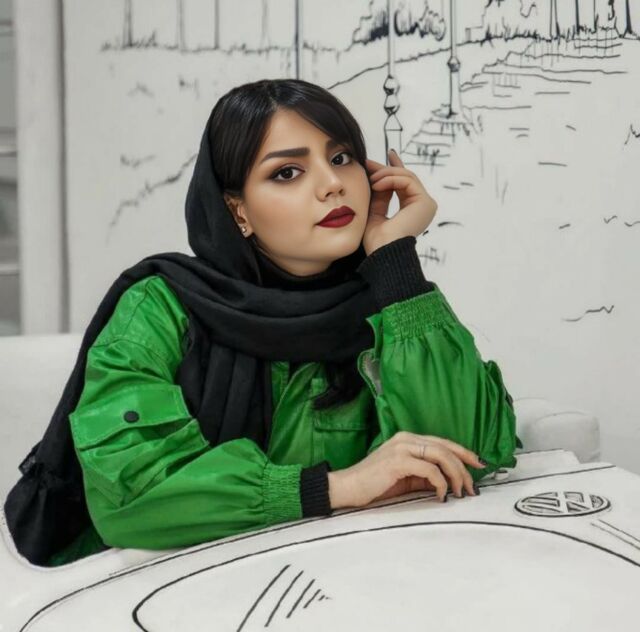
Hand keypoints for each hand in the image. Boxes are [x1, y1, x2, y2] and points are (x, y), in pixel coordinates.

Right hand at [327, 431, 485, 508]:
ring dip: (456, 475)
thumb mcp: (405, 478)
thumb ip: (425, 475)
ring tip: (460, 492)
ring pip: (441, 456)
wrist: (347, 488)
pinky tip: (441, 495)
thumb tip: (449, 482)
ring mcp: (401, 448)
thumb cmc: (374, 485)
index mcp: (407, 439)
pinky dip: (441, 483)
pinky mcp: (398, 461)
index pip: (443, 442)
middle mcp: (406, 439)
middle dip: (464, 468)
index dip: (464, 453)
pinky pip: (430, 470)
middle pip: (446, 448)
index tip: (479, 466)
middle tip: (472, 487)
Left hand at [362, 149, 437, 255]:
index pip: (404, 184)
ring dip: (385, 174)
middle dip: (386, 168)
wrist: (383, 253)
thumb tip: (377, 176)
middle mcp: (422, 206)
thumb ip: (379, 195)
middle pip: (405, 178)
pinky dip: (391, 179)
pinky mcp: (425, 202)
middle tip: (368, 163)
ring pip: (406, 177)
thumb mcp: (375, 212)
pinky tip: (377, 183)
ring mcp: (426, 204)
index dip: (395, 169)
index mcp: (412, 210)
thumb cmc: (377, 240)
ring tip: (371, 179)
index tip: (388, 155)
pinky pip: (407, 181)